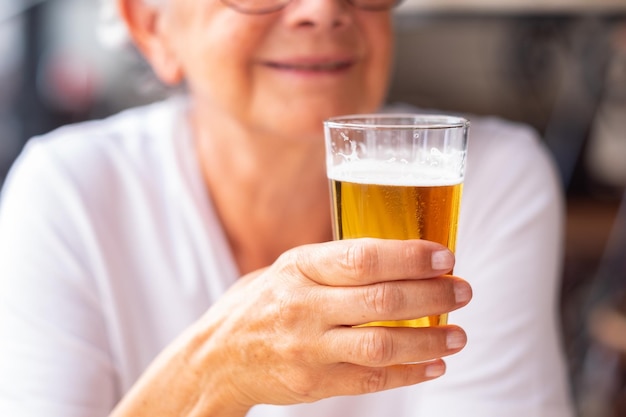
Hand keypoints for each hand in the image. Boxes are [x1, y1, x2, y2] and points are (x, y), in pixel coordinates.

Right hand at [112, 238, 471, 416]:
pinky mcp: (313, 384)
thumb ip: (334, 263)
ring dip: (428, 339)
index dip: (409, 256)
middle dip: (432, 294)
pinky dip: (409, 373)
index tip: (444, 255)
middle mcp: (302, 307)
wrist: (217, 358)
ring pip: (381, 344)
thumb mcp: (288, 268)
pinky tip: (434, 364)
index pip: (361, 257)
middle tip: (463, 290)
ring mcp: (307, 348)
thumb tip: (401, 255)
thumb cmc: (261, 303)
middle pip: (381, 300)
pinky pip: (370, 379)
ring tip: (459, 334)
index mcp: (299, 268)